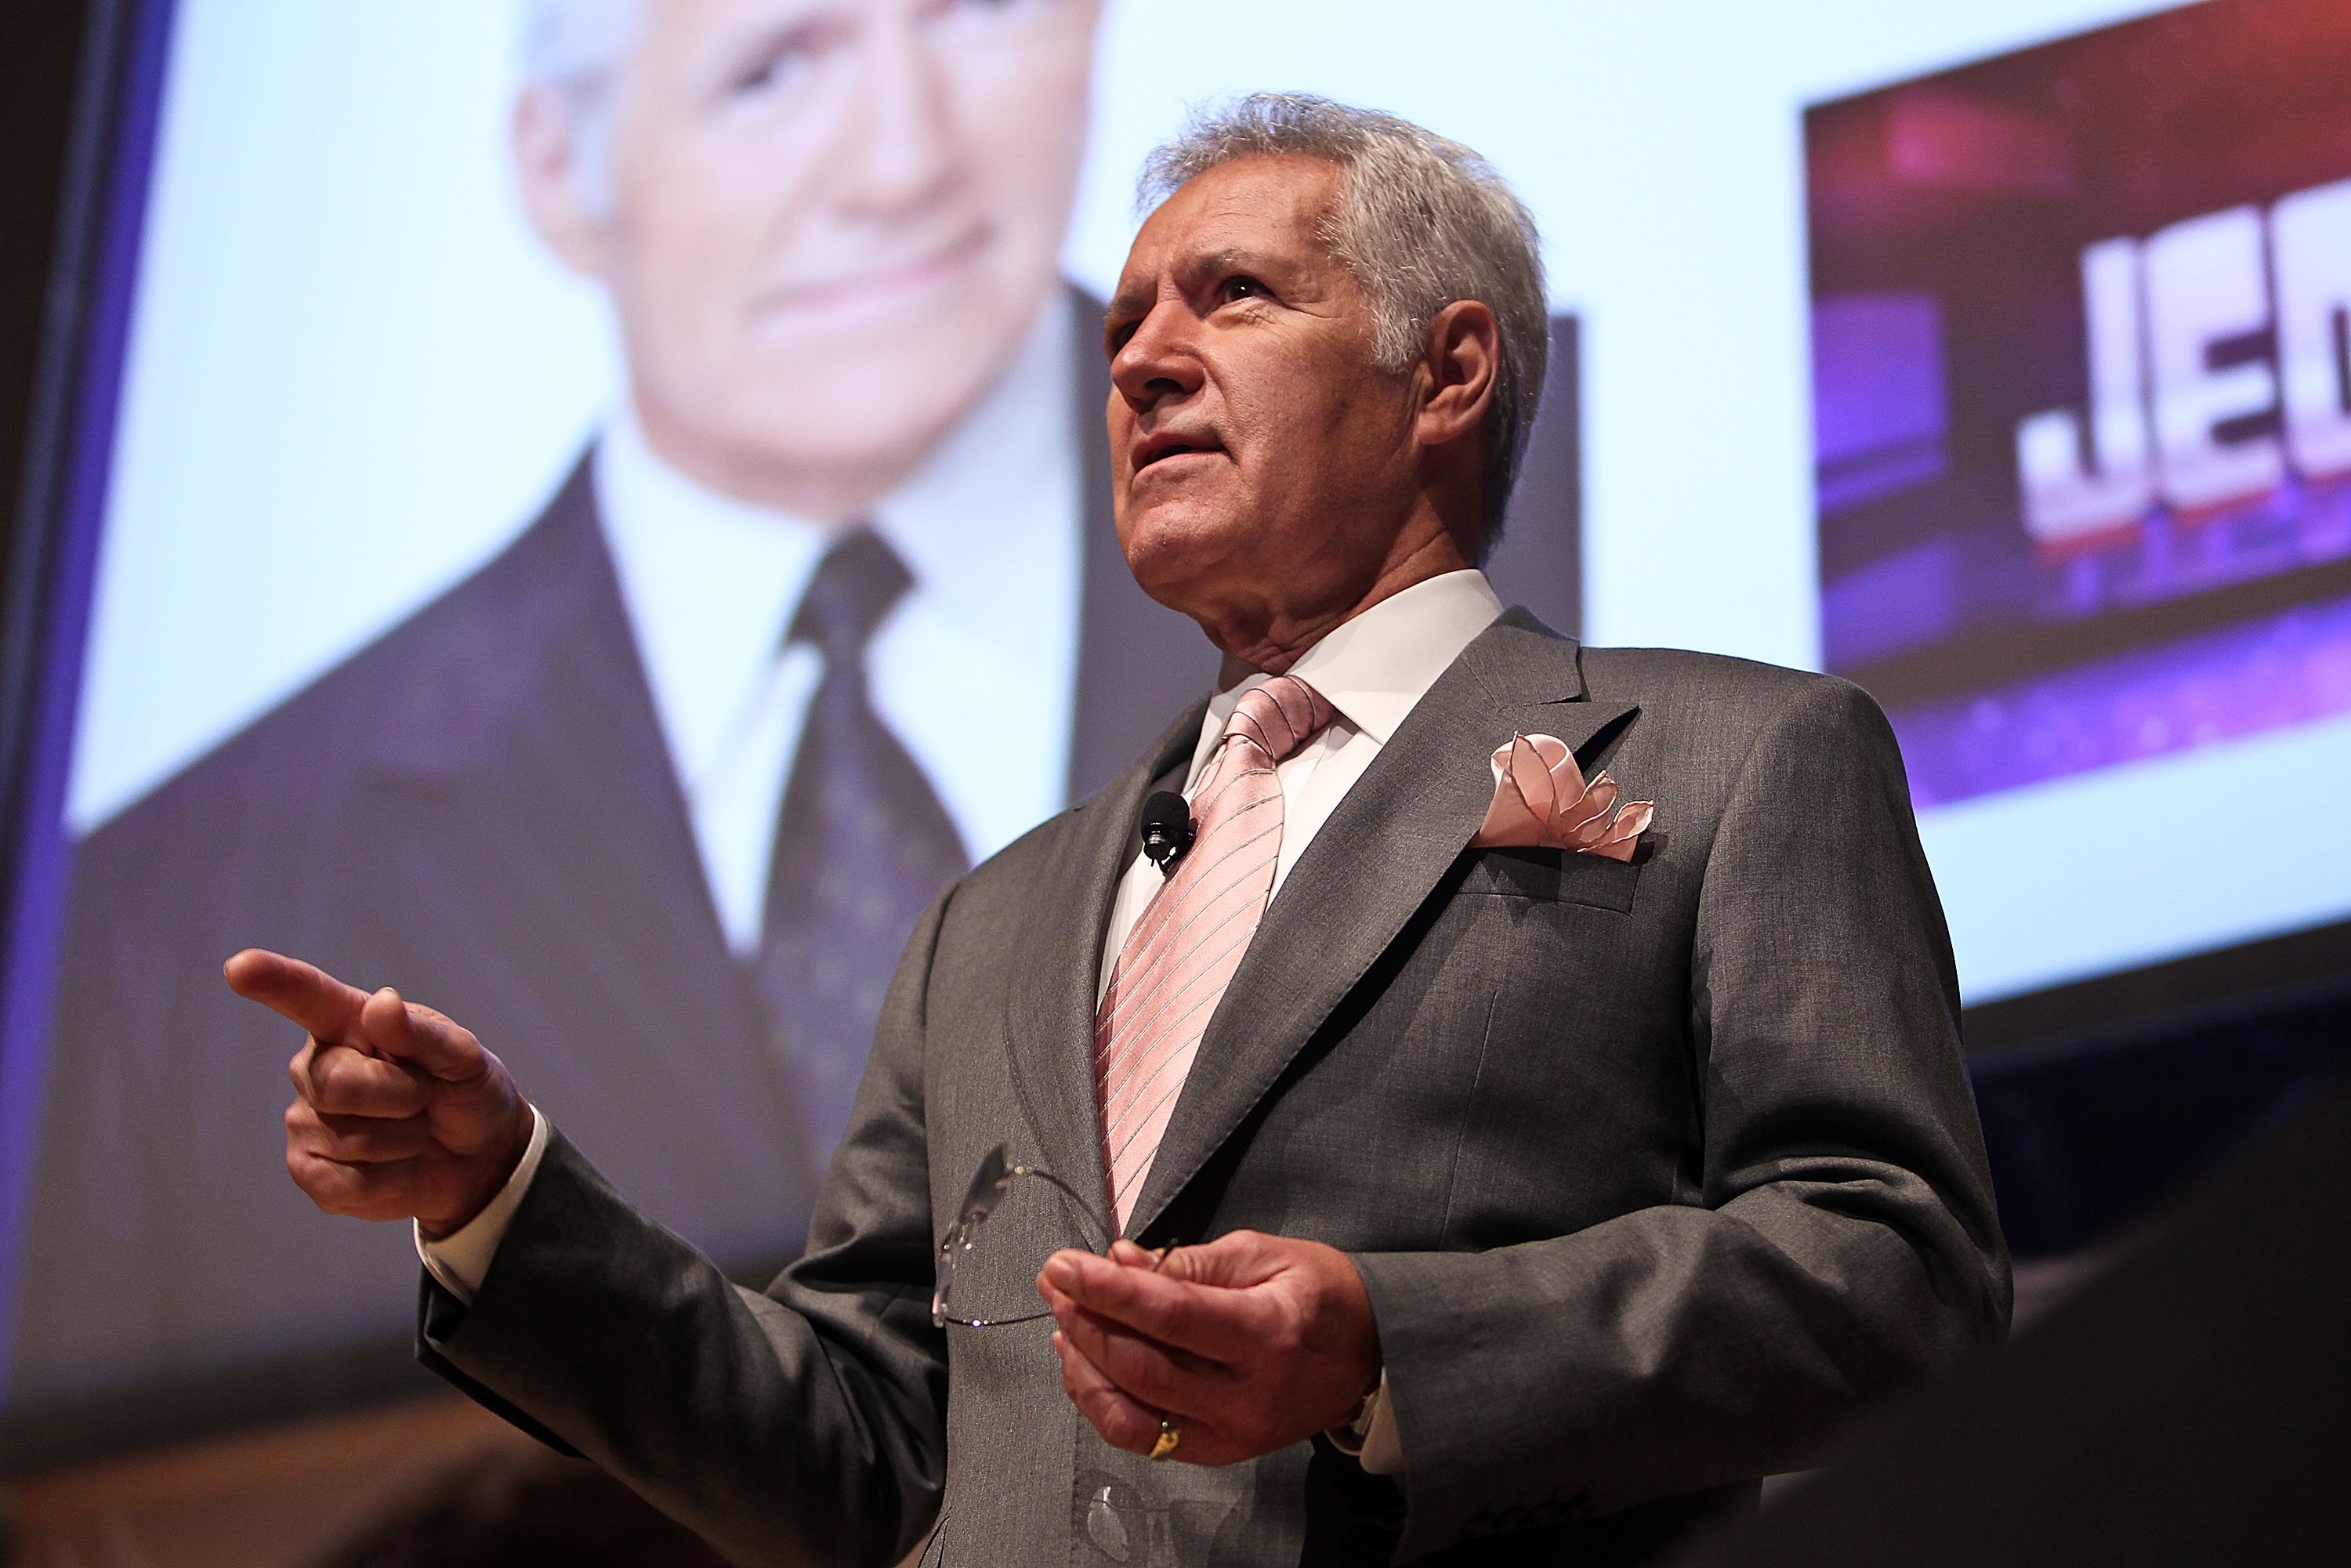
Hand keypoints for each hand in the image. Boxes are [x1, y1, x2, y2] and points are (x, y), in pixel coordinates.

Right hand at [225, 948, 532, 1236]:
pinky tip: (400, 1165)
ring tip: (416, 1130)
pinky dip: (393, 1179)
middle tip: (427, 1096)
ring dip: (405, 1139)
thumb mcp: (466, 1060)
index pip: (308, 998)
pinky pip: (348, 1183)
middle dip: (402, 1096)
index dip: (274, 982)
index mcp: (351, 1024)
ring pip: (350, 1140)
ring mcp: (306, 1121)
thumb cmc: (465, 1092)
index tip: (240, 967)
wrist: (480, 1156)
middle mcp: (317, 1067)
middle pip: (337, 1084)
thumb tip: (380, 1005)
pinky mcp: (311, 1172)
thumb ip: (424, 1035)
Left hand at [1039, 1231, 1380, 1465]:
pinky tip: (1084, 1361)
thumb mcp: (1265, 1255)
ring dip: (1083, 1365)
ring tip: (1064, 1319)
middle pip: (1141, 1366)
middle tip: (1056, 1282)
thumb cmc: (1321, 1296)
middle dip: (1085, 1321)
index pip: (1169, 1314)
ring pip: (1130, 1415)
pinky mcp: (1218, 1453)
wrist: (1371, 1356)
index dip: (1106, 1289)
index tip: (1064, 1264)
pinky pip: (1142, 1438)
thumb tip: (1121, 1261)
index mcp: (1267, 1334)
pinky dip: (1102, 1400)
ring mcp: (1231, 1435)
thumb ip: (1189, 1264)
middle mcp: (1247, 1396)